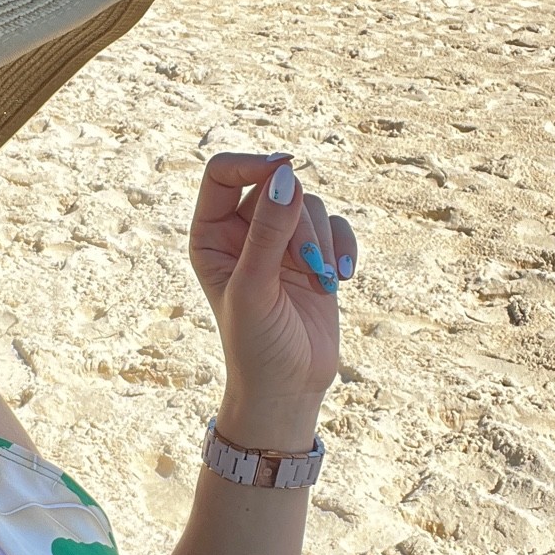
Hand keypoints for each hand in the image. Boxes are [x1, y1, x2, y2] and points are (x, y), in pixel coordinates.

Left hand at [188, 154, 356, 451]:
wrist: (288, 389)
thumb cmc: (257, 345)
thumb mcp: (255, 288)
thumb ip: (268, 232)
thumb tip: (287, 175)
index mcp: (210, 234)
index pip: (223, 172)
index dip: (252, 164)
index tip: (285, 171)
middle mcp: (242, 232)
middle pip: (276, 187)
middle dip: (298, 222)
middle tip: (307, 265)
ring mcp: (280, 242)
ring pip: (310, 205)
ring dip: (322, 243)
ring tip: (322, 283)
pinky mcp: (315, 255)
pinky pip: (336, 225)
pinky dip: (344, 247)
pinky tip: (344, 281)